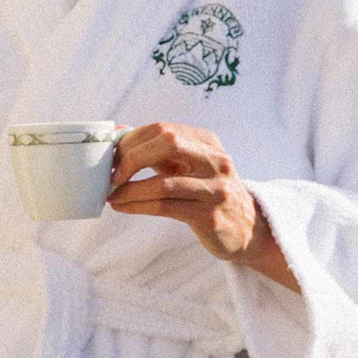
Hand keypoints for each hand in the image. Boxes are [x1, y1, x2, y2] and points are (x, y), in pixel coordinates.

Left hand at [108, 122, 297, 289]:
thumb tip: (118, 131)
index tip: (112, 156)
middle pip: (168, 142)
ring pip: (164, 183)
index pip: (164, 129)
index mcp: (208, 142)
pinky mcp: (210, 216)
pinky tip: (122, 206)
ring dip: (130, 189)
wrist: (246, 228)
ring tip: (112, 195)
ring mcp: (216, 189)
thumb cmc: (207, 193)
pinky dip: (137, 205)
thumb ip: (157, 149)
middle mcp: (216, 161)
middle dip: (132, 157)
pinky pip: (166, 207)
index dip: (133, 140)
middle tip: (113, 174)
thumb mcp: (188, 166)